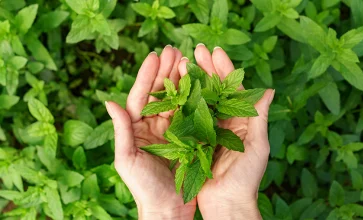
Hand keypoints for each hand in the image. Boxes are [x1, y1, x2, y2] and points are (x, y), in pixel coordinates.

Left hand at [105, 45, 195, 219]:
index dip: (147, 75)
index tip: (155, 56)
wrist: (168, 209)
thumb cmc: (144, 188)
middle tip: (174, 49)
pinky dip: (194, 98)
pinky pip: (190, 114)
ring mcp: (171, 130)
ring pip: (176, 99)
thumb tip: (110, 101)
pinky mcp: (187, 137)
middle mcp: (153, 126)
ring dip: (181, 79)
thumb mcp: (127, 159)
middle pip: (159, 93)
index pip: (141, 96)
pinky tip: (200, 83)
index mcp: (137, 128)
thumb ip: (121, 130)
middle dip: (166, 71)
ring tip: (187, 60)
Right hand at [178, 44, 274, 219]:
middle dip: (207, 68)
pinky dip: (183, 101)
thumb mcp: (257, 146)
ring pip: (201, 99)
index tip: (215, 51)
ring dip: (194, 80)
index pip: (234, 89)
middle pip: (216, 90)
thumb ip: (259, 117)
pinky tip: (176, 87)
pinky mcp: (194, 139)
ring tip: (184, 61)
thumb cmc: (246, 178)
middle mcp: (225, 121)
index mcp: (242, 121)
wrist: (226, 203)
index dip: (225, 69)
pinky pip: (189, 116)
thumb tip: (269, 89)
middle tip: (196, 49)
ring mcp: (209, 129)